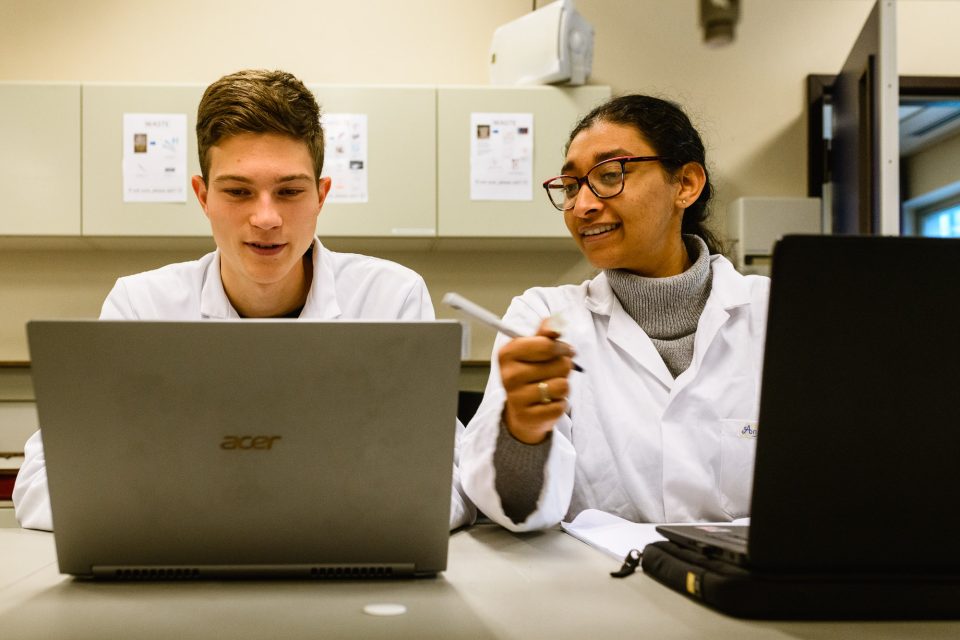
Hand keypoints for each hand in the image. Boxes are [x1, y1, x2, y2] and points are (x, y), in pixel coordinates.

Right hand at [498, 319, 574, 444]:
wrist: (521, 412)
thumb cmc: (530, 374)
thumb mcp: (534, 350)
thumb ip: (546, 333)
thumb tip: (557, 325)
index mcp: (507, 353)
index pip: (546, 344)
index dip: (562, 347)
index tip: (566, 350)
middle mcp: (509, 376)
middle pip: (559, 364)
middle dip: (564, 368)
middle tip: (555, 372)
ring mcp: (517, 398)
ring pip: (563, 385)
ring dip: (563, 386)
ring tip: (551, 388)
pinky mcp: (530, 417)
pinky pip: (561, 405)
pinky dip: (561, 403)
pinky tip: (548, 403)